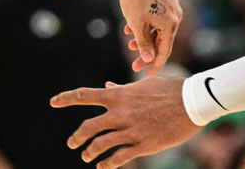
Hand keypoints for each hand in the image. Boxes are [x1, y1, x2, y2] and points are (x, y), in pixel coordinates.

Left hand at [50, 78, 199, 168]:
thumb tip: (107, 85)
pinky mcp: (144, 144)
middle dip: (77, 137)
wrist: (192, 101)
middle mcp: (121, 113)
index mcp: (119, 95)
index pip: (85, 95)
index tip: (53, 102)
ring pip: (101, 144)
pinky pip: (120, 157)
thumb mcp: (143, 85)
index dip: (66, 98)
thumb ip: (122, 88)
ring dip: (90, 152)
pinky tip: (103, 167)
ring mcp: (131, 130)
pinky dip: (108, 164)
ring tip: (86, 157)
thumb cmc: (169, 89)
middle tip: (72, 143)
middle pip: (89, 126)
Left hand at [116, 0, 181, 74]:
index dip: (154, 65)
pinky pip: (156, 19)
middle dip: (147, 52)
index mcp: (171, 24)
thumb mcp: (136, 24)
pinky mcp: (165, 0)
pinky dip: (145, 26)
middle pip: (162, 41)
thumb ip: (143, 43)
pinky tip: (130, 28)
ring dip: (144, 38)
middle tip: (133, 64)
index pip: (164, 51)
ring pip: (158, 30)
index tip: (146, 76)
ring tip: (129, 44)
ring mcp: (171, 7)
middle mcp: (175, 16)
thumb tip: (149, 59)